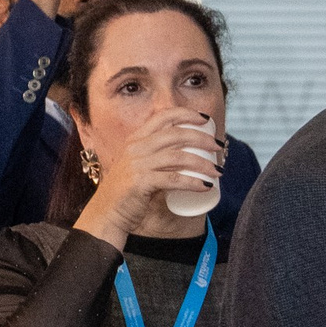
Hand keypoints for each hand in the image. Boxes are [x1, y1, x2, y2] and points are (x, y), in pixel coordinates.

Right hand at [74, 110, 222, 246]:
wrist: (107, 213)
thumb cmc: (128, 191)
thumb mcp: (138, 166)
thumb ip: (156, 157)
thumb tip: (189, 155)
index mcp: (136, 139)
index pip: (162, 116)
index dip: (186, 114)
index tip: (205, 119)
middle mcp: (136, 148)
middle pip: (176, 134)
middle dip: (202, 138)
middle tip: (218, 146)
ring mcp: (137, 164)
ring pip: (179, 157)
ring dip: (203, 163)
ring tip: (218, 171)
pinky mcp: (140, 182)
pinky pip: (174, 179)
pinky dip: (193, 182)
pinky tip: (206, 186)